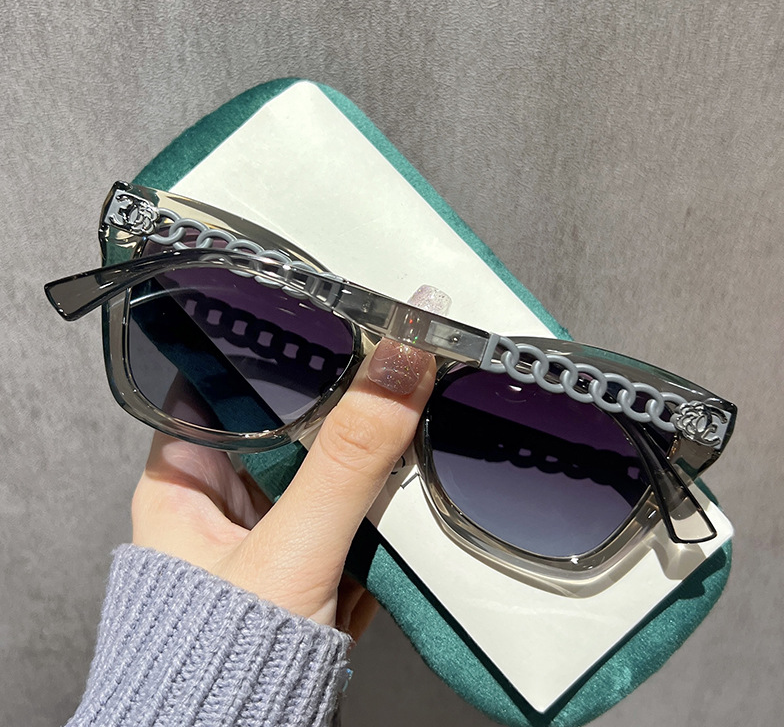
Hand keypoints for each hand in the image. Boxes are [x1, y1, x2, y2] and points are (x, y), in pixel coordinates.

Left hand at [131, 338, 435, 638]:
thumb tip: (394, 376)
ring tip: (403, 413)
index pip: (224, 380)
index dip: (275, 346)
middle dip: (340, 398)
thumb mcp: (291, 548)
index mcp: (186, 478)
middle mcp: (225, 496)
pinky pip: (350, 503)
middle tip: (388, 358)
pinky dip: (381, 496)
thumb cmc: (222, 663)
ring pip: (326, 460)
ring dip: (366, 449)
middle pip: (288, 418)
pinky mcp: (311, 554)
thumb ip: (346, 461)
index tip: (328, 315)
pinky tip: (404, 486)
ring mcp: (272, 525)